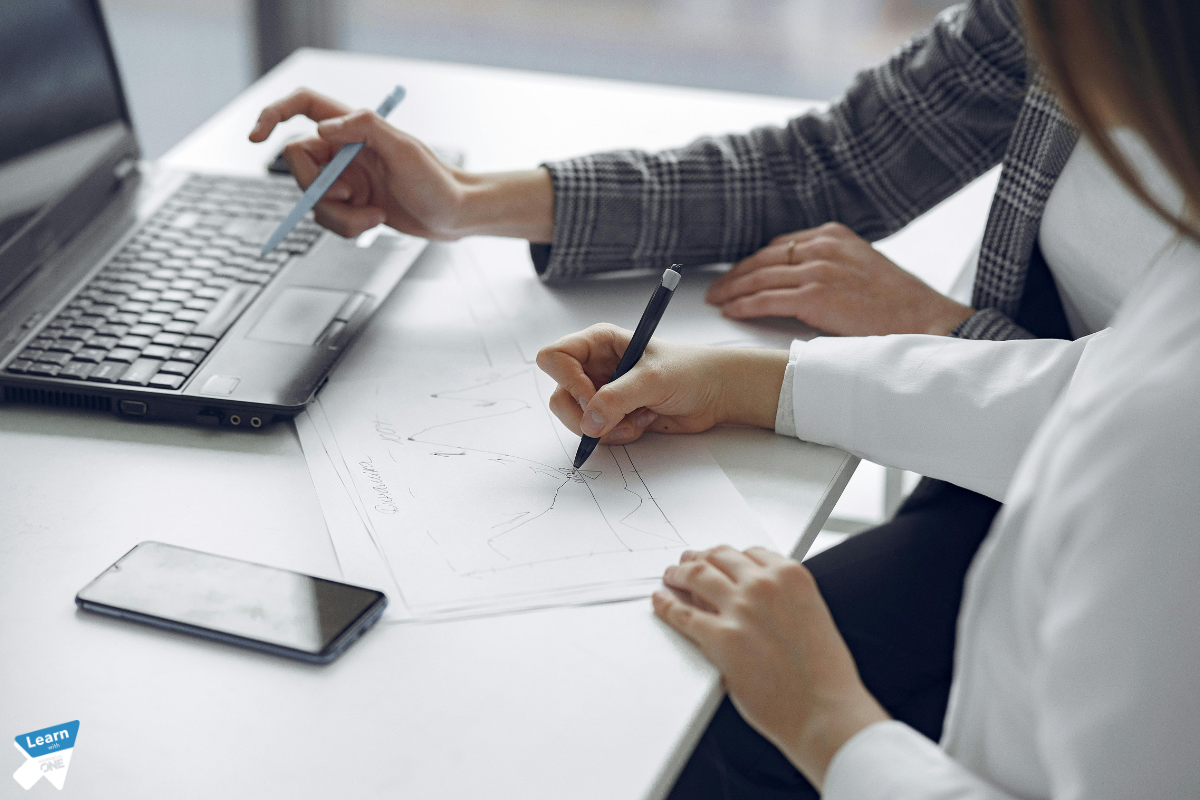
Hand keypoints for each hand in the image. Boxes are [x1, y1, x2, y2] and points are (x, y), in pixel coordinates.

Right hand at [248, 88, 552, 240]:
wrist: (455, 216)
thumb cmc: (438, 181)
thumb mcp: (405, 151)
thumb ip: (364, 129)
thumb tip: (321, 129)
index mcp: (354, 127)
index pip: (303, 106)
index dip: (273, 114)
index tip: (256, 137)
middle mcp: (344, 150)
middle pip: (298, 164)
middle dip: (317, 189)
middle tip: (349, 199)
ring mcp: (345, 179)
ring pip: (312, 199)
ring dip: (339, 216)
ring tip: (374, 218)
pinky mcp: (350, 205)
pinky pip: (327, 219)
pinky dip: (347, 227)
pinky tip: (376, 222)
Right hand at [536, 324, 787, 444]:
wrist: (715, 394)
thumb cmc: (689, 371)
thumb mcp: (653, 379)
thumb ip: (618, 398)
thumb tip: (589, 423)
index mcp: (597, 343)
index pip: (554, 357)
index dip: (567, 381)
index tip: (593, 398)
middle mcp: (593, 366)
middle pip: (559, 395)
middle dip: (585, 415)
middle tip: (615, 419)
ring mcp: (600, 393)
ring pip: (575, 419)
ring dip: (605, 428)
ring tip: (637, 420)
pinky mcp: (611, 415)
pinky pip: (595, 434)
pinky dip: (616, 436)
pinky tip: (642, 423)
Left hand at [654, 546, 889, 788]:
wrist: (824, 711)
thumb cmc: (824, 674)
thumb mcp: (810, 617)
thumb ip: (783, 600)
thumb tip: (752, 598)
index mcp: (792, 577)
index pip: (750, 552)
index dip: (729, 556)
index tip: (719, 559)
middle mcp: (764, 585)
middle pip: (719, 557)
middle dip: (700, 558)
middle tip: (688, 562)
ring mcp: (740, 609)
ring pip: (696, 576)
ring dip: (678, 573)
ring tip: (670, 576)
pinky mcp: (720, 638)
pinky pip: (682, 613)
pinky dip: (666, 604)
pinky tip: (660, 601)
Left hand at [705, 222, 973, 335]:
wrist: (925, 319)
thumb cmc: (898, 304)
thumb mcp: (862, 268)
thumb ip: (832, 266)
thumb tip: (801, 282)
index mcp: (834, 235)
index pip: (779, 244)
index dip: (753, 261)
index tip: (738, 272)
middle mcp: (823, 247)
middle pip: (763, 258)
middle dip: (736, 274)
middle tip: (716, 288)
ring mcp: (818, 269)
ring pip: (759, 277)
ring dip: (732, 290)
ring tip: (716, 300)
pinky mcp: (815, 296)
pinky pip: (766, 299)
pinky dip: (744, 305)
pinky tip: (731, 311)